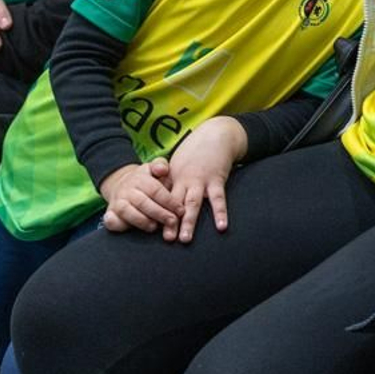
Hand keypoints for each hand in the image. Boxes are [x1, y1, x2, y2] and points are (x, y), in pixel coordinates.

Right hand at [98, 159, 180, 235]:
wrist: (120, 184)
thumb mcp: (152, 168)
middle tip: (172, 221)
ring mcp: (117, 201)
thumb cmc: (145, 179)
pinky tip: (126, 227)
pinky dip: (116, 224)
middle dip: (160, 213)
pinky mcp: (111, 213)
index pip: (156, 190)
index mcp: (139, 178)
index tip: (180, 211)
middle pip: (144, 203)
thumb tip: (163, 170)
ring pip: (128, 212)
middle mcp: (127, 190)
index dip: (169, 201)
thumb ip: (160, 165)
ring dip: (143, 221)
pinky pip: (111, 220)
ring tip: (155, 227)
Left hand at [161, 117, 246, 241]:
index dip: (158, 214)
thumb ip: (173, 181)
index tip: (153, 229)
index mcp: (175, 178)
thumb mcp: (179, 164)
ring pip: (193, 204)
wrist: (215, 134)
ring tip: (185, 239)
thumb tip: (163, 200)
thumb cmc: (196, 151)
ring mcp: (201, 180)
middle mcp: (186, 181)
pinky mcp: (217, 179)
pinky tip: (222, 226)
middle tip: (167, 239)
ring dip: (189, 221)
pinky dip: (220, 213)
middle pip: (175, 204)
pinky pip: (219, 199)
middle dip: (170, 223)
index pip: (164, 199)